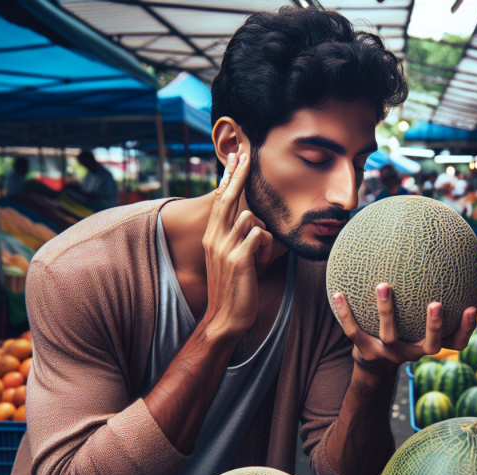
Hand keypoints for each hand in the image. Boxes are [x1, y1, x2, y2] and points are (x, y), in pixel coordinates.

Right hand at [200, 152, 273, 339]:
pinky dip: (265, 247)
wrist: (224, 317)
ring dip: (262, 234)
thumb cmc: (232, 288)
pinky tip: (259, 262)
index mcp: (211, 236)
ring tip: (257, 255)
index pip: (220, 200)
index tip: (235, 159)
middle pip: (229, 198)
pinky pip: (259, 236)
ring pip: (250, 218)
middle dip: (238, 175)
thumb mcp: (228, 258)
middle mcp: (214, 238)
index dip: (228, 179)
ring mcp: (225, 247)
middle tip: (246, 154)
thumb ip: (235, 238)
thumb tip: (250, 220)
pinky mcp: (239, 258)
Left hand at [333, 283, 476, 376]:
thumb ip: (428, 297)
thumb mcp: (417, 322)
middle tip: (437, 303)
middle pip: (430, 345)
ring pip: (390, 335)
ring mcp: (389, 354)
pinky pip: (355, 331)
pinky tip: (339, 294)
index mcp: (428, 344)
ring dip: (387, 311)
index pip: (457, 343)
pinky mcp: (366, 352)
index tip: (472, 307)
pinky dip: (346, 313)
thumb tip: (439, 258)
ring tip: (383, 286)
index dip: (467, 329)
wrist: (373, 365)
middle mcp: (413, 352)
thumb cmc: (402, 332)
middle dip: (435, 326)